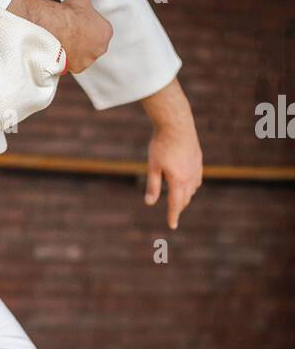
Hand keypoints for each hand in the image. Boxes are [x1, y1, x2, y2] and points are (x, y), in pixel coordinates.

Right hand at [57, 0, 113, 73]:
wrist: (56, 28)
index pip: (100, 29)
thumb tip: (81, 0)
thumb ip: (85, 2)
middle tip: (72, 32)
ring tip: (64, 41)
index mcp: (106, 31)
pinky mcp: (77, 67)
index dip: (88, 24)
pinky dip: (67, 58)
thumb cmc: (70, 14)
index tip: (80, 22)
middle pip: (93, 44)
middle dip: (84, 39)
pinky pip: (73, 63)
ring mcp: (89, 59)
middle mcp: (101, 48)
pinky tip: (60, 49)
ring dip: (76, 49)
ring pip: (84, 55)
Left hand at [143, 82, 202, 228]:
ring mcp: (196, 167)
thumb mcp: (153, 166)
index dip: (173, 215)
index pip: (175, 203)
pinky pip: (197, 177)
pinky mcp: (198, 158)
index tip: (172, 225)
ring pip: (193, 188)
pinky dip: (192, 184)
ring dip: (186, 196)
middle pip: (186, 198)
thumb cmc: (161, 144)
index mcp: (178, 179)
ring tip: (180, 200)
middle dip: (179, 206)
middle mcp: (190, 176)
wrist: (176, 123)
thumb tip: (149, 203)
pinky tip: (188, 183)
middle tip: (173, 214)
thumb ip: (152, 185)